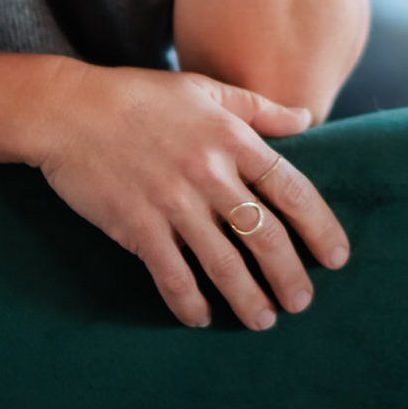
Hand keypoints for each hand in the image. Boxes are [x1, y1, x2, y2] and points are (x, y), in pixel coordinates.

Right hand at [35, 63, 351, 330]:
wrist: (70, 110)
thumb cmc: (140, 95)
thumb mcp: (204, 89)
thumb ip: (258, 108)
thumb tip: (306, 118)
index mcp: (232, 138)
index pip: (291, 189)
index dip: (320, 227)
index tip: (337, 257)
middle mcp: (209, 174)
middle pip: (265, 236)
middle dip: (289, 275)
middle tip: (303, 302)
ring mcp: (173, 203)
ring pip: (223, 265)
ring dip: (248, 299)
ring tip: (264, 320)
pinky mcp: (138, 227)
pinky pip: (173, 277)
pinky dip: (190, 304)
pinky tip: (202, 318)